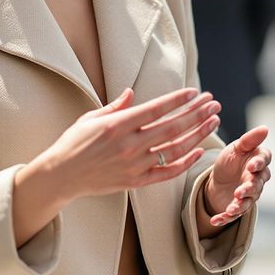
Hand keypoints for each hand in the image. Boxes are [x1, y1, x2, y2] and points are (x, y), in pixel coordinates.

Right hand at [33, 87, 220, 203]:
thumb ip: (116, 106)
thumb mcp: (91, 118)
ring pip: (175, 149)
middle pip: (172, 127)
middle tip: (213, 103)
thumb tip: (132, 93)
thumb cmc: (74, 142)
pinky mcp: (136, 182)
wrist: (61, 176)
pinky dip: (185, 162)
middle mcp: (130, 145)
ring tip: (213, 121)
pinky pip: (166, 173)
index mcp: (118, 124)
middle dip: (196, 113)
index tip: (195, 92)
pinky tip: (199, 150)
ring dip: (197, 134)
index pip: (156, 109)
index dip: (178, 100)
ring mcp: (135, 165)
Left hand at [202, 127, 271, 228]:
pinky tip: (215, 219)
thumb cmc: (231, 160)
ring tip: (231, 208)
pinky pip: (233, 214)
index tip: (252, 165)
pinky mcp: (238, 207)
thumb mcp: (237, 147)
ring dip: (240, 206)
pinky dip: (225, 217)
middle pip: (257, 184)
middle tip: (241, 190)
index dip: (259, 163)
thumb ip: (250, 140)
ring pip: (247, 202)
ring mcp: (248, 195)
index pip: (263, 161)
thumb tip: (265, 128)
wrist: (217, 178)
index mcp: (258, 161)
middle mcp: (257, 180)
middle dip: (249, 188)